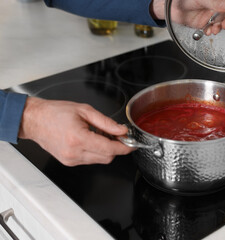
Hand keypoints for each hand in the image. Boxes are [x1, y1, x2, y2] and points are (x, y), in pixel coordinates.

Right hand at [18, 97, 133, 165]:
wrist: (34, 120)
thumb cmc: (55, 112)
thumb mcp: (85, 111)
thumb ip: (106, 123)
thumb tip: (121, 131)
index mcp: (79, 138)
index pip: (110, 149)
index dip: (124, 148)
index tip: (132, 144)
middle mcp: (74, 153)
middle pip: (107, 158)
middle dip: (116, 148)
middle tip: (116, 135)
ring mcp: (71, 160)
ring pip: (99, 160)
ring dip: (105, 150)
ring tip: (97, 134)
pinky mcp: (69, 162)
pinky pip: (90, 160)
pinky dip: (95, 152)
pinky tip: (89, 140)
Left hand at [151, 0, 224, 35]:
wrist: (170, 8)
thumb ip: (213, 2)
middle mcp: (215, 6)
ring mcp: (210, 15)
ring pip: (221, 23)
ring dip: (220, 27)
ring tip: (215, 29)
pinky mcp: (204, 23)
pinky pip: (212, 29)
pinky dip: (211, 32)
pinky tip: (208, 31)